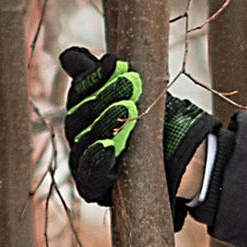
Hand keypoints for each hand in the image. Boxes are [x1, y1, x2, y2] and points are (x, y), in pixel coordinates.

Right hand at [61, 45, 141, 205]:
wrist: (178, 160)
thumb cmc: (149, 124)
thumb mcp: (131, 94)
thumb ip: (100, 76)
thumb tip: (68, 56)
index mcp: (84, 114)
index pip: (80, 94)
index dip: (94, 78)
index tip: (115, 63)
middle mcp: (80, 139)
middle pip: (79, 118)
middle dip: (104, 98)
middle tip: (130, 83)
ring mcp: (85, 166)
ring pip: (83, 145)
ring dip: (105, 124)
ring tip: (127, 108)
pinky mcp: (95, 190)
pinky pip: (88, 177)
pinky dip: (97, 160)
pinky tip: (110, 146)